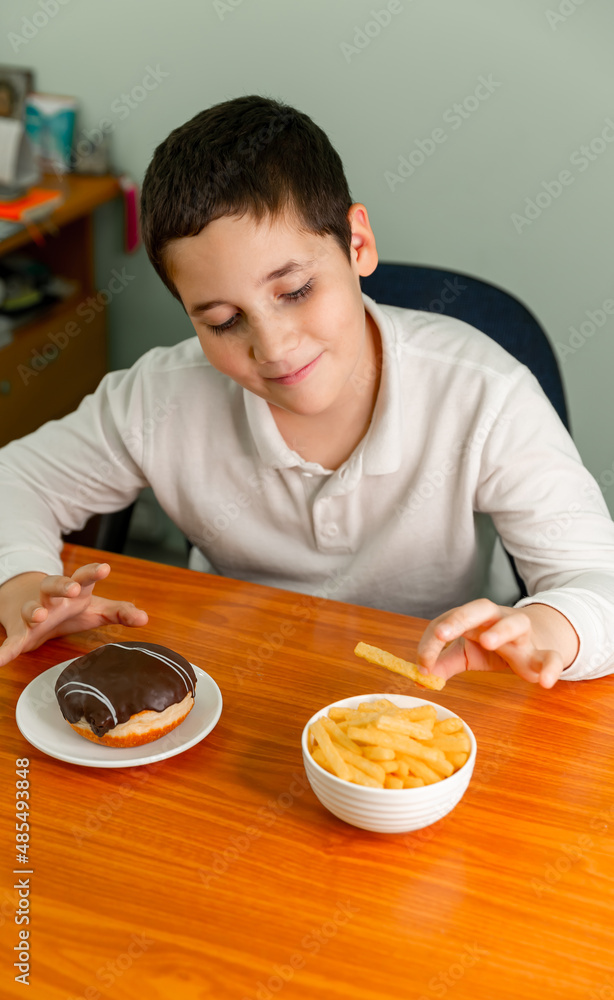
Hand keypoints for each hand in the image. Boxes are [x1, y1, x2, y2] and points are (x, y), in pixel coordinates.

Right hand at [0, 562, 148, 666]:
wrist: (27, 602)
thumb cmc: (69, 606)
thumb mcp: (95, 608)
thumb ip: (119, 612)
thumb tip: (145, 618)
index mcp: (74, 589)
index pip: (84, 576)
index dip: (93, 572)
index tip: (105, 568)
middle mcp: (52, 596)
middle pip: (54, 585)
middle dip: (63, 585)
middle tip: (72, 588)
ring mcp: (34, 612)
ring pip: (32, 608)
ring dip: (34, 610)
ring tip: (39, 615)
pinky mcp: (20, 632)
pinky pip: (12, 641)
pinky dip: (5, 650)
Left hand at [417, 599, 578, 688]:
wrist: (534, 642)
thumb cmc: (494, 644)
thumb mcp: (465, 654)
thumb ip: (443, 663)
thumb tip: (420, 678)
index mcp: (475, 618)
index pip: (449, 621)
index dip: (432, 641)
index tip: (423, 664)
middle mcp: (498, 619)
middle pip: (481, 608)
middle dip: (460, 618)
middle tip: (442, 634)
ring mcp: (522, 634)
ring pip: (516, 623)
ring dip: (501, 630)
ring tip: (487, 642)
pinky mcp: (541, 653)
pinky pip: (551, 657)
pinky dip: (550, 667)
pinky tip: (545, 682)